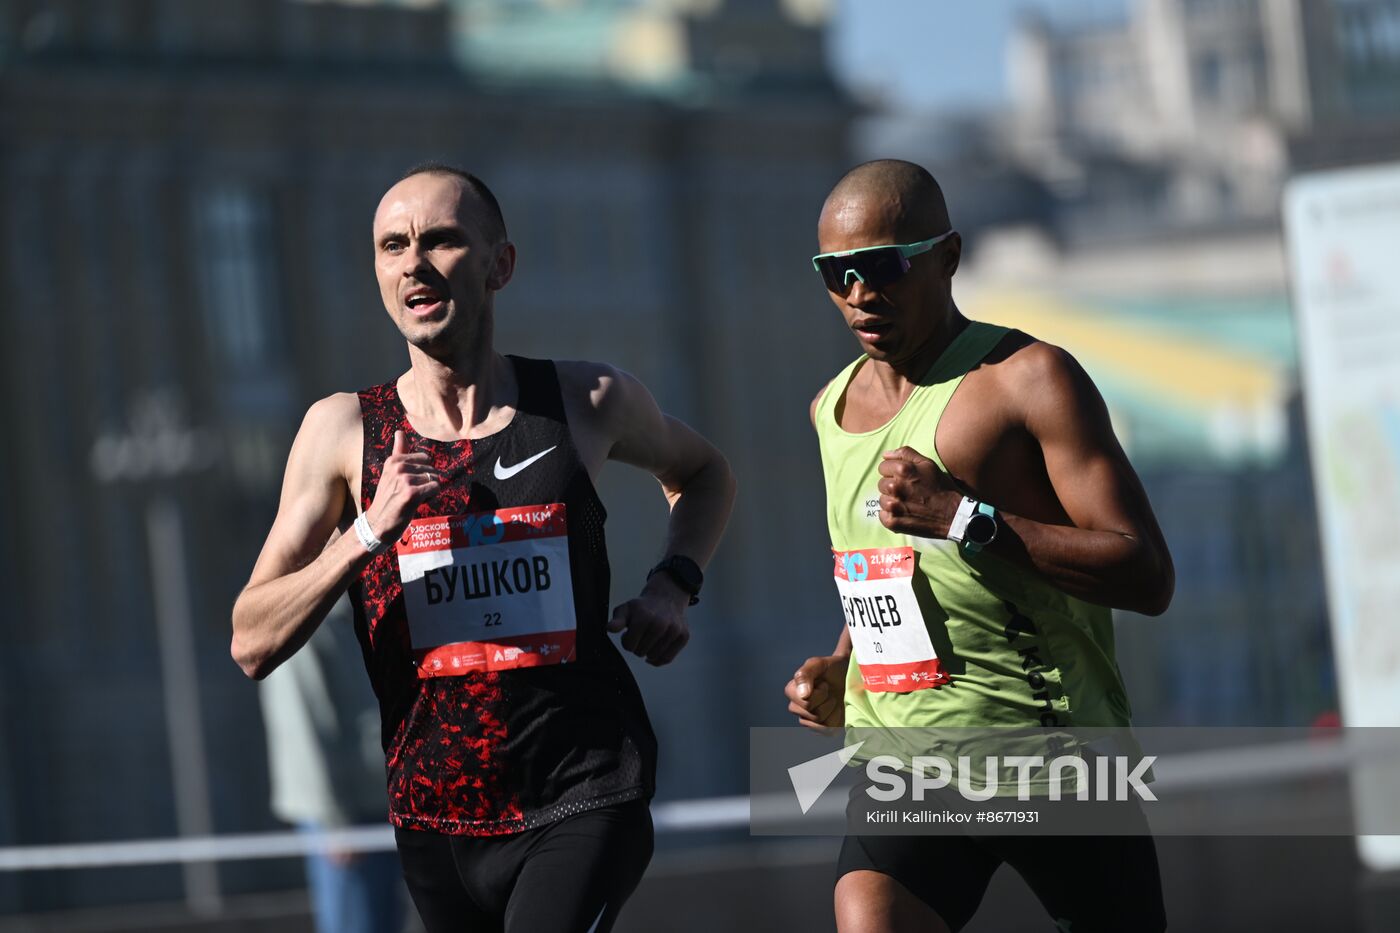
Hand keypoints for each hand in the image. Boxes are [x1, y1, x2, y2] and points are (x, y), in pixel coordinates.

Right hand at [364, 430, 439, 544]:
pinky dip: (431, 497)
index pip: (425, 458)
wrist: (376, 525)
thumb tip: (399, 431)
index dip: (422, 473)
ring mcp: (405, 479)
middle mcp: (398, 467)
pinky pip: (435, 488)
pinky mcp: (412, 493)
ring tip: (411, 499)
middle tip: (409, 494)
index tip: (407, 484)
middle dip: (426, 483)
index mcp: (393, 461)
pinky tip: (416, 504)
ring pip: (435, 479)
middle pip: (431, 469)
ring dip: (428, 491)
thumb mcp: (390, 473)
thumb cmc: (387, 499)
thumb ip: (398, 452)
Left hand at [607, 574, 690, 665]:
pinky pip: (667, 659)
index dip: (626, 641)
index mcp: (644, 616)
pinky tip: (654, 652)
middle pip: (640, 652)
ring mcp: (674, 630)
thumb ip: (617, 621)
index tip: (630, 633)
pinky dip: (659, 659)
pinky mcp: (684, 636)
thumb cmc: (642, 607)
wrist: (666, 598)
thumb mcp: (626, 609)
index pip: (628, 646)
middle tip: (641, 634)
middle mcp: (661, 623)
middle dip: (637, 646)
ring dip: (648, 651)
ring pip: (654, 657)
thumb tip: (609, 628)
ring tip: (649, 639)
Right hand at [785, 654, 848, 732]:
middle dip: (827, 701)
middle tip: (829, 690)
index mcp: (792, 692)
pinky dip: (837, 720)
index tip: (824, 683)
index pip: (806, 703)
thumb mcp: (818, 664)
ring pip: (821, 724)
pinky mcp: (822, 728)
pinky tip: (837, 709)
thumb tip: (802, 695)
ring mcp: (809, 720)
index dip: (820, 693)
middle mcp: (797, 708)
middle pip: (814, 715)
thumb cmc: (832, 668)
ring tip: (833, 698)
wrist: (848, 674)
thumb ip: (805, 674)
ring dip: (832, 709)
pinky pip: (829, 731)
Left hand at [877, 446, 960, 537]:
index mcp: (902, 470)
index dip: (892, 471)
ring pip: (882, 500)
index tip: (903, 478)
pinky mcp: (893, 522)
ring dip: (892, 501)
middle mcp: (895, 487)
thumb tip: (886, 455)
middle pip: (881, 484)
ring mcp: (893, 506)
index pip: (883, 467)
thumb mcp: (928, 464)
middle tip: (908, 492)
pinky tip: (905, 514)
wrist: (953, 515)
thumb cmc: (942, 488)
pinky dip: (891, 515)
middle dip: (892, 486)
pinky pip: (882, 515)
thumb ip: (905, 454)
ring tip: (908, 503)